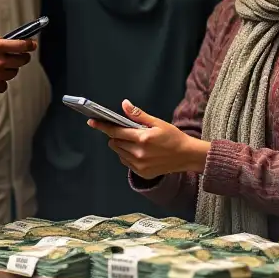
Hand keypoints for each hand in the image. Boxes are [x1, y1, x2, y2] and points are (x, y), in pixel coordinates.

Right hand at [0, 30, 36, 94]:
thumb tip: (2, 39)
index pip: (21, 46)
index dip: (29, 45)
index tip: (32, 45)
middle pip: (22, 61)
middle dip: (22, 57)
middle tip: (19, 56)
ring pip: (13, 74)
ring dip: (10, 69)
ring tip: (1, 66)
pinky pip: (3, 86)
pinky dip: (0, 82)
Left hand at [87, 100, 209, 178]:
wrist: (186, 156)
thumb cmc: (173, 137)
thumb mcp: (157, 122)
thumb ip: (138, 115)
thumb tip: (124, 104)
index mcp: (142, 139)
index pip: (116, 132)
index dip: (103, 126)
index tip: (92, 122)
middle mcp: (139, 154)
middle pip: (115, 142)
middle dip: (116, 135)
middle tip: (126, 131)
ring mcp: (140, 165)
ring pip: (119, 152)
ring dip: (121, 145)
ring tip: (134, 140)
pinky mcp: (142, 173)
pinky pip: (126, 162)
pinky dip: (127, 155)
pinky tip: (138, 151)